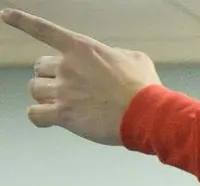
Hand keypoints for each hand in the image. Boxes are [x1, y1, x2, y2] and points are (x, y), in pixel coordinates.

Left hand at [1, 9, 161, 144]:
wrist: (146, 114)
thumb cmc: (145, 88)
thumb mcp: (135, 58)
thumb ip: (116, 54)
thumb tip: (114, 58)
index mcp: (81, 48)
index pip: (43, 30)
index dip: (21, 20)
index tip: (4, 15)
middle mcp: (67, 67)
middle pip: (39, 67)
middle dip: (50, 76)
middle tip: (67, 87)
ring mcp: (64, 91)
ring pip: (35, 89)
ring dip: (45, 96)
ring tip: (62, 104)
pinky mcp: (65, 115)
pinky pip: (35, 114)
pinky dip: (37, 116)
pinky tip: (45, 118)